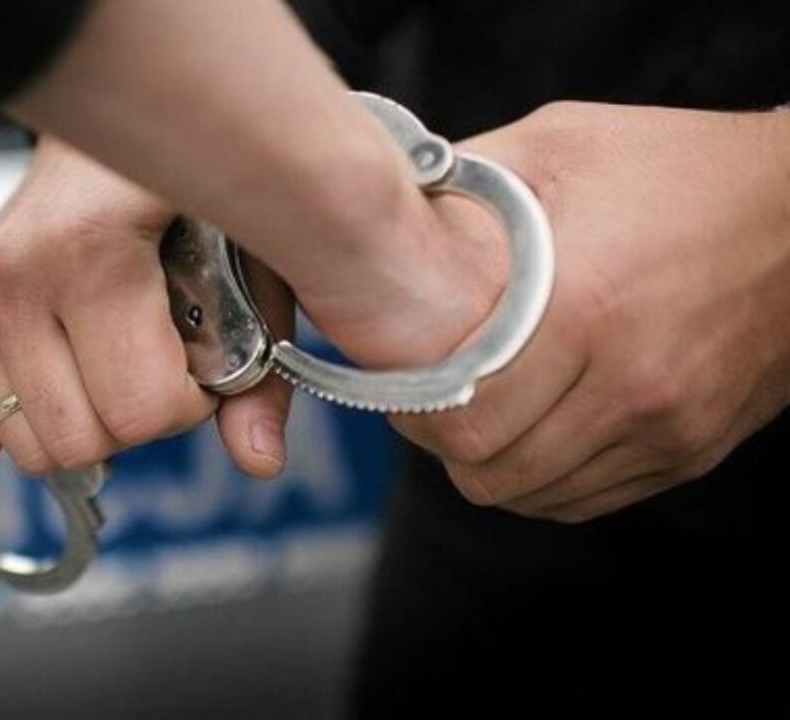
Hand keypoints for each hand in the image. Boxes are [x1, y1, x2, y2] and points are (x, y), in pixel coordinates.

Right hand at [0, 137, 295, 478]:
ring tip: (102, 363)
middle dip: (136, 418)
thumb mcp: (251, 274)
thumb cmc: (187, 203)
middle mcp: (14, 277)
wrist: (114, 146)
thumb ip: (259, 376)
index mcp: (92, 251)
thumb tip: (259, 460)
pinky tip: (30, 400)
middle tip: (150, 362)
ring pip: (28, 450)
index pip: (142, 408)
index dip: (188, 402)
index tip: (196, 362)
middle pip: (82, 442)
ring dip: (79, 424)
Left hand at [394, 102, 789, 522]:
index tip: (404, 387)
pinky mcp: (694, 449)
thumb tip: (390, 209)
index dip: (417, 415)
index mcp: (587, 310)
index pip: (468, 421)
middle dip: (447, 446)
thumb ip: (467, 181)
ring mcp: (670, 428)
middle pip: (494, 474)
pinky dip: (548, 478)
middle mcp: (632, 385)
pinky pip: (591, 499)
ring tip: (486, 413)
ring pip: (538, 497)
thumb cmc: (680, 171)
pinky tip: (537, 431)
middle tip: (435, 403)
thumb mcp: (562, 144)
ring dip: (495, 466)